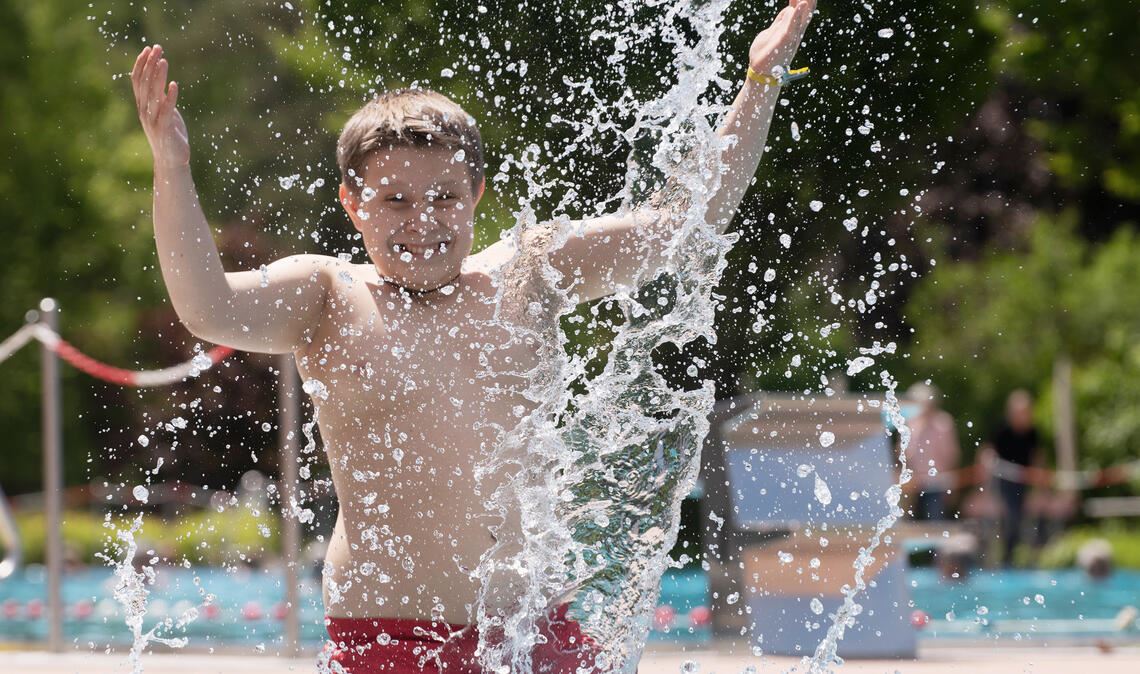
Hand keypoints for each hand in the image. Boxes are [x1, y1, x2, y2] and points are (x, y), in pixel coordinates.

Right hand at [131, 45, 189, 167]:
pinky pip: (166, 110)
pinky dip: (170, 97)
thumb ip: (160, 98)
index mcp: (143, 106)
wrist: (171, 160)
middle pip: (144, 83)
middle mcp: (144, 111)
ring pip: (153, 94)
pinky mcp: (164, 129)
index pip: (137, 80)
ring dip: (158, 76)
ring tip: (164, 61)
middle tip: (157, 48)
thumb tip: (162, 81)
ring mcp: (153, 120)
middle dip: (150, 64)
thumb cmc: (169, 135)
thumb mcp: (164, 112)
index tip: (149, 49)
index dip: (142, 64)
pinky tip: (174, 84)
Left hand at [748, 0, 815, 74]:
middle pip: (806, 8)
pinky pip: (792, 28)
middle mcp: (795, 31)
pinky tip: (800, 5)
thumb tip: (789, 9)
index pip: (800, 5)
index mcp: (792, 27)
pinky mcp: (784, 43)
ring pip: (802, 15)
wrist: (761, 74)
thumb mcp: (772, 32)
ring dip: (806, 2)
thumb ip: (781, 21)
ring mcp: (791, 36)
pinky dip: (796, 16)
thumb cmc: (765, 55)